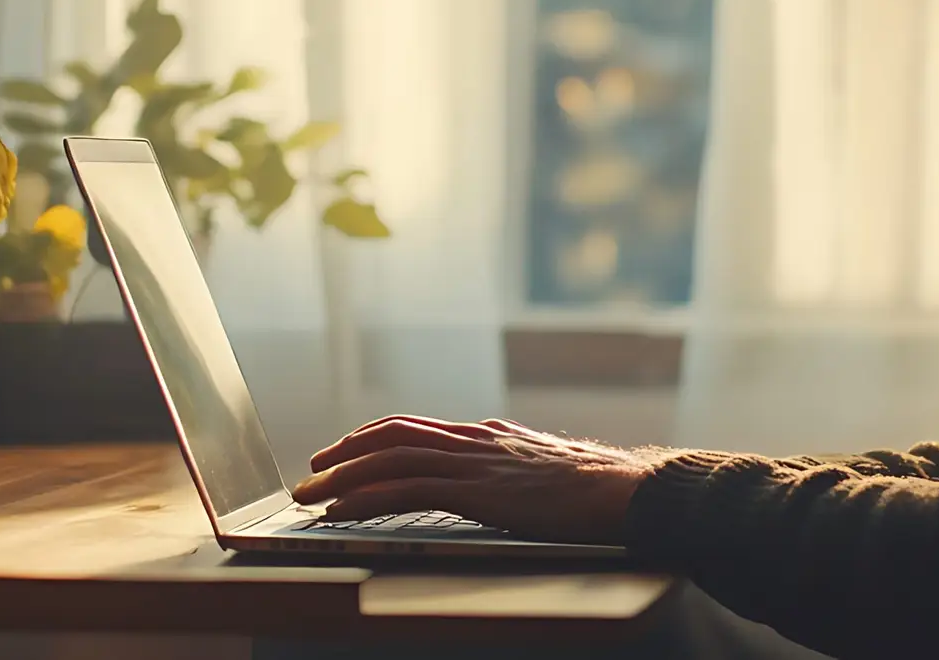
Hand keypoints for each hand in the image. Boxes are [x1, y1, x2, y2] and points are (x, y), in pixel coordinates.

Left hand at [293, 415, 650, 544]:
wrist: (627, 489)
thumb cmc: (600, 488)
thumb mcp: (549, 470)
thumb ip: (518, 470)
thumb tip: (504, 481)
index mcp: (492, 435)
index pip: (419, 428)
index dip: (375, 437)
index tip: (348, 449)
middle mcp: (477, 440)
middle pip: (395, 434)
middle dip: (347, 451)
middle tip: (314, 468)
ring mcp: (476, 462)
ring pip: (392, 459)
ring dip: (343, 476)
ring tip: (312, 494)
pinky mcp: (478, 490)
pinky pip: (408, 489)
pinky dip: (367, 499)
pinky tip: (343, 511)